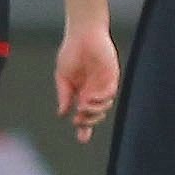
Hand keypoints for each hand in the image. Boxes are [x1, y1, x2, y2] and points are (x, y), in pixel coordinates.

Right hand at [55, 22, 119, 143]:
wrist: (82, 35)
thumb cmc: (72, 52)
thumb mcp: (63, 77)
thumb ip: (64, 95)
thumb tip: (62, 113)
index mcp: (81, 93)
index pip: (84, 115)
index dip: (84, 128)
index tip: (82, 139)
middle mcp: (93, 91)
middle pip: (95, 115)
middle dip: (88, 122)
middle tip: (79, 121)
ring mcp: (103, 84)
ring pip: (104, 107)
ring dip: (94, 112)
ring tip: (82, 107)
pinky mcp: (112, 76)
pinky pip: (110, 93)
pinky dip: (101, 100)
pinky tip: (90, 99)